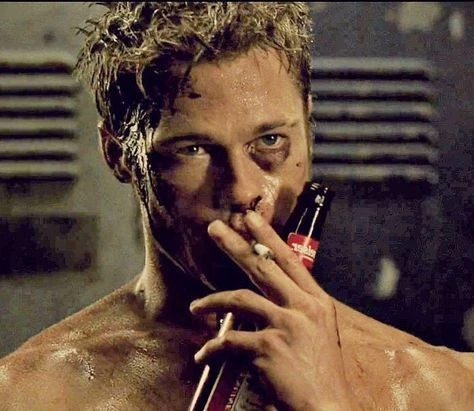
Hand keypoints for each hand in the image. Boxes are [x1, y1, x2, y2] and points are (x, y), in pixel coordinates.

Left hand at [190, 211, 356, 410]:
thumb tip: (268, 302)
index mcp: (317, 303)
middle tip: (214, 228)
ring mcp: (287, 325)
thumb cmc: (323, 375)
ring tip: (195, 306)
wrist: (328, 410)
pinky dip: (212, 349)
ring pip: (240, 299)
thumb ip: (298, 313)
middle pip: (263, 266)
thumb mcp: (319, 335)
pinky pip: (229, 341)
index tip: (251, 218)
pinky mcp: (269, 348)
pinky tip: (203, 357)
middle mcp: (304, 308)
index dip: (268, 237)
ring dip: (212, 302)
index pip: (290, 260)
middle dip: (235, 245)